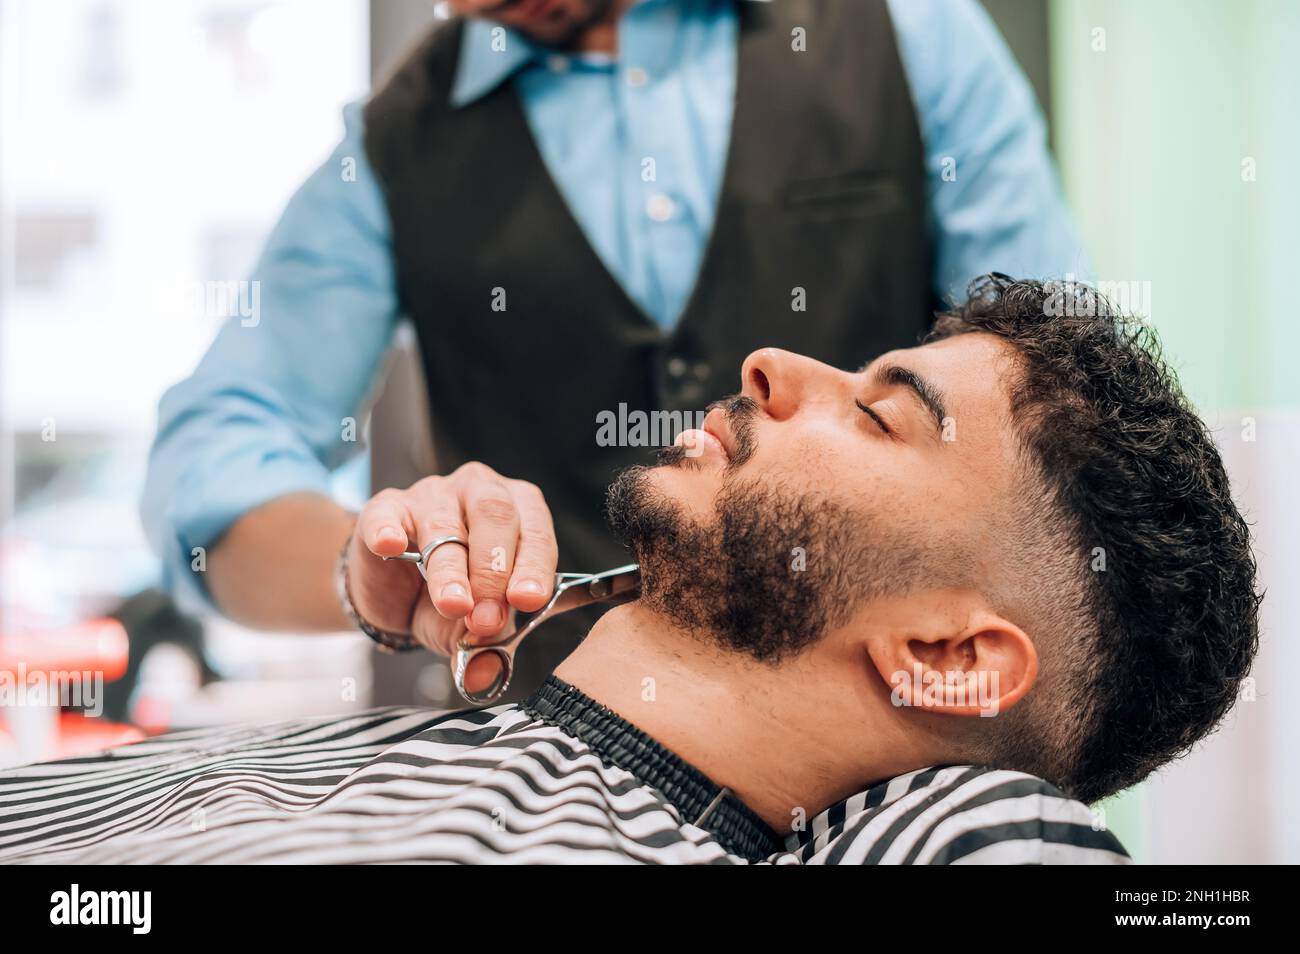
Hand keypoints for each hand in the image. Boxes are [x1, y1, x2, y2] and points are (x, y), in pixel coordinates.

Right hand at [346, 463, 557, 686]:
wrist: (396, 593)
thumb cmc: (452, 597)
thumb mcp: (473, 626)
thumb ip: (485, 645)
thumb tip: (486, 672)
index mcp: (519, 513)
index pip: (535, 532)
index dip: (534, 567)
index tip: (528, 600)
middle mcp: (479, 493)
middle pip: (494, 515)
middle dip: (493, 570)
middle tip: (486, 616)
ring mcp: (432, 495)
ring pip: (444, 524)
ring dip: (450, 570)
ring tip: (453, 604)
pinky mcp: (385, 508)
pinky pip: (387, 515)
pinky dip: (389, 531)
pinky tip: (391, 546)